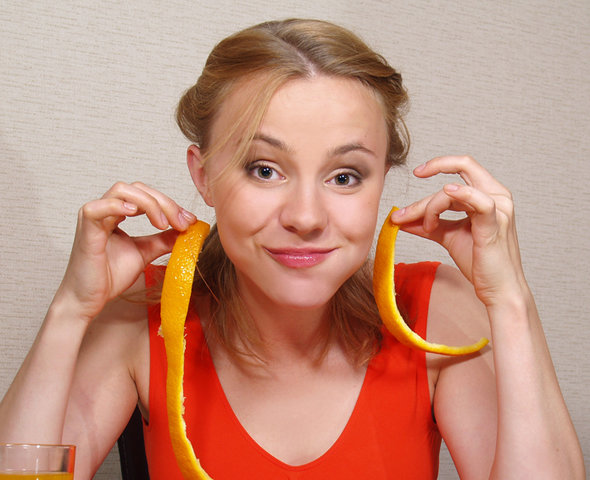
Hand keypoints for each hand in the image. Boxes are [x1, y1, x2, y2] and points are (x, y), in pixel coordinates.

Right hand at [55, 182, 196, 321]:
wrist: (89, 300)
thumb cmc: (110, 276)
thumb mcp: (145, 252)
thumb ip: (163, 239)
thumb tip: (187, 229)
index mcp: (118, 213)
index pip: (147, 195)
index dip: (169, 204)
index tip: (189, 220)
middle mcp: (105, 210)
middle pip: (138, 189)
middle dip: (164, 203)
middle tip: (181, 222)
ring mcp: (93, 217)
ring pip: (122, 191)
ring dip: (148, 203)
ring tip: (162, 224)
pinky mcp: (85, 229)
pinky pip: (97, 208)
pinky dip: (117, 205)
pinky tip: (134, 212)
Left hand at [391, 156, 527, 306]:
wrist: (498, 289)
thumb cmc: (479, 262)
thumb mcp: (447, 236)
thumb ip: (427, 223)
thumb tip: (401, 218)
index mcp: (489, 193)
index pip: (462, 168)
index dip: (438, 165)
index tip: (417, 172)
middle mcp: (497, 195)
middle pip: (463, 166)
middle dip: (433, 168)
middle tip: (410, 194)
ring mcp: (498, 208)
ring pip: (455, 190)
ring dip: (430, 206)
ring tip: (425, 226)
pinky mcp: (494, 224)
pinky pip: (479, 200)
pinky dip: (460, 194)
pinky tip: (446, 193)